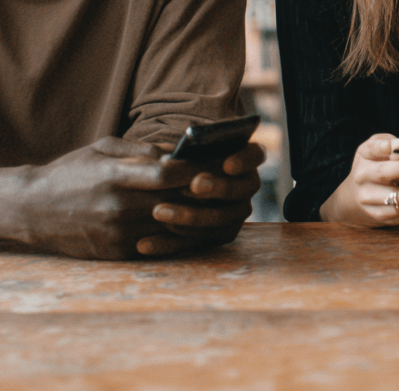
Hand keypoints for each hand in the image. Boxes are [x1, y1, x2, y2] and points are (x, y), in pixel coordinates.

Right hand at [17, 136, 203, 259]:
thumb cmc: (70, 173)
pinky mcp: (116, 253)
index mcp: (115, 177)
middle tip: (219, 185)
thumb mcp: (101, 150)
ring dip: (191, 216)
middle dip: (200, 193)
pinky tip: (182, 224)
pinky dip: (172, 235)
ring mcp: (117, 233)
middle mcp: (118, 207)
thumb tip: (178, 152)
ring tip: (206, 204)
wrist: (31, 210)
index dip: (194, 169)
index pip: (167, 174)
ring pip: (170, 227)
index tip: (210, 163)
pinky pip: (156, 245)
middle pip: (175, 201)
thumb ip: (140, 149)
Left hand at [140, 142, 266, 256]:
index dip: (245, 160)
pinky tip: (144, 244)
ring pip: (221, 220)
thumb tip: (170, 159)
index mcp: (239, 157)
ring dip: (191, 216)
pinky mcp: (213, 235)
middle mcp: (243, 186)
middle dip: (220, 187)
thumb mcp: (167, 154)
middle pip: (244, 188)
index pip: (255, 154)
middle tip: (194, 184)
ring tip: (158, 211)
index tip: (227, 165)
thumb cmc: (161, 162)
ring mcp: (232, 213)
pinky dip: (170, 243)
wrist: (150, 188)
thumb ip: (179, 155)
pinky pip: (198, 243)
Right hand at [319, 134, 398, 226]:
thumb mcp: (373, 150)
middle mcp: (364, 179)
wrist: (354, 200)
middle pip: (387, 174)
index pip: (373, 149)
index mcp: (364, 157)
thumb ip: (387, 143)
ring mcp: (372, 201)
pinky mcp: (385, 217)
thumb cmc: (373, 166)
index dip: (385, 147)